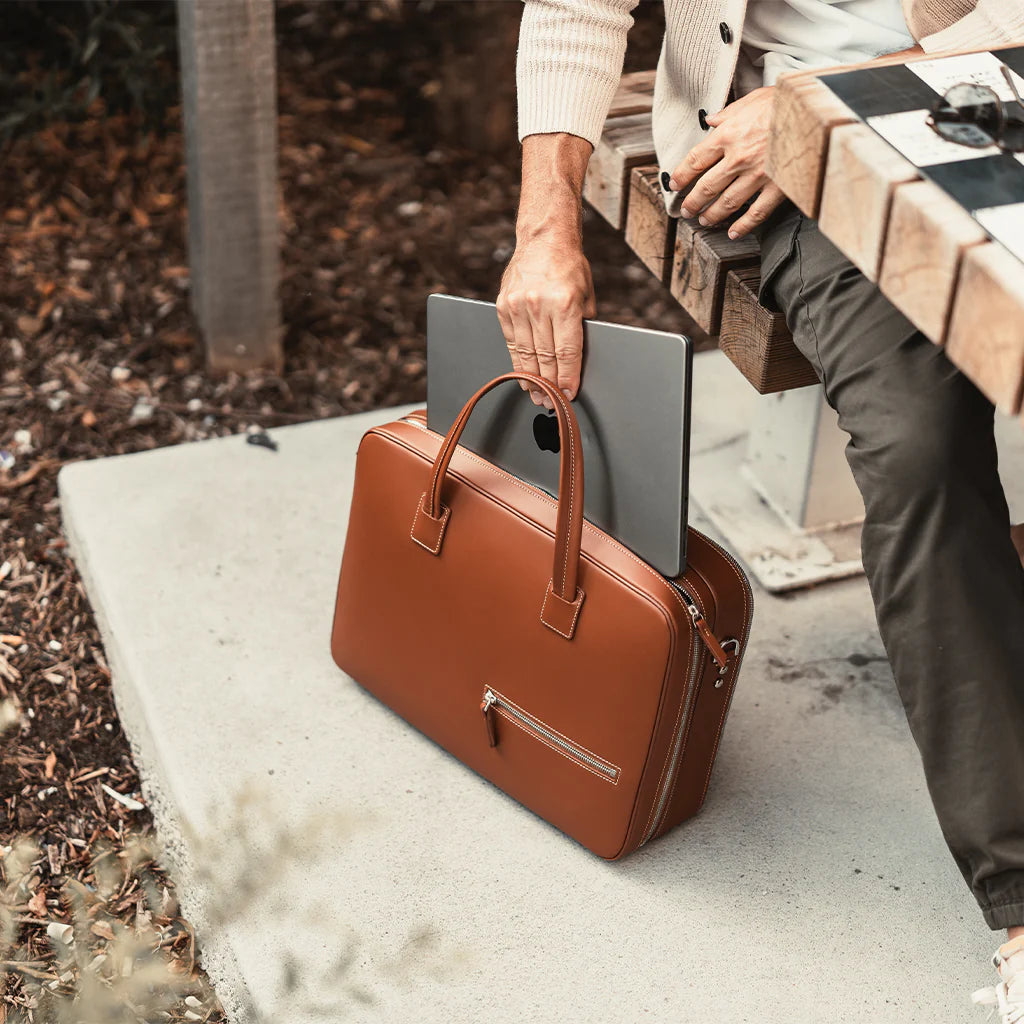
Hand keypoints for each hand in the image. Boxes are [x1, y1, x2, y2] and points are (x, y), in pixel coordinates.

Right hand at [496, 231, 595, 409]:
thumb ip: (582, 325)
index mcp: (565, 303)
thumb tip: (577, 357)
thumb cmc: (570, 267)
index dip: (568, 377)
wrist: (544, 239)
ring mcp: (518, 306)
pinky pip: (512, 342)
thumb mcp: (587, 295)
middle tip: (552, 403)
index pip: (566, 351)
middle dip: (550, 384)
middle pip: (545, 356)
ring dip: (532, 378)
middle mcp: (539, 305)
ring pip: (526, 353)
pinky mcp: (503, 307)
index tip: (569, 394)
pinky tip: (523, 376)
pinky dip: (518, 362)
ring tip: (537, 396)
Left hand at [668, 86, 786, 238]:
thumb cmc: (787, 100)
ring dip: (712, 215)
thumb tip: (710, 120)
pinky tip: (733, 233)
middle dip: (693, 201)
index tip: (674, 184)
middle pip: (706, 187)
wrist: (818, 110)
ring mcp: (758, 176)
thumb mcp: (754, 98)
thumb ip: (729, 112)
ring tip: (704, 220)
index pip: (695, 160)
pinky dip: (743, 226)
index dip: (681, 175)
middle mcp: (738, 158)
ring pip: (726, 203)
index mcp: (729, 135)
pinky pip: (756, 213)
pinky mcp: (778, 188)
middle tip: (686, 210)